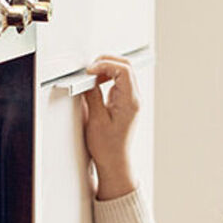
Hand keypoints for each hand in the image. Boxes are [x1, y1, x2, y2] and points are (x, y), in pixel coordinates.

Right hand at [79, 54, 139, 199]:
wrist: (115, 160)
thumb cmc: (108, 146)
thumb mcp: (96, 120)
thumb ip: (93, 96)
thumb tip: (89, 80)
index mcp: (130, 101)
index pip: (124, 70)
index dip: (105, 64)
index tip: (90, 71)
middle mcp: (134, 98)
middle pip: (126, 67)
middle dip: (106, 62)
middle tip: (90, 70)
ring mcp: (131, 99)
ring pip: (123, 72)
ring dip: (107, 69)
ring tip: (91, 77)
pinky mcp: (125, 102)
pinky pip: (119, 81)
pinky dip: (107, 77)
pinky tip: (96, 83)